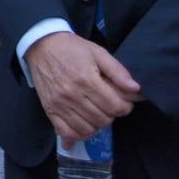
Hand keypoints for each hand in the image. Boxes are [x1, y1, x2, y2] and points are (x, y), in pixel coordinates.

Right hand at [25, 32, 142, 146]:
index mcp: (86, 79)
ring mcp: (59, 104)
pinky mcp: (49, 109)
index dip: (125, 107)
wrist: (41, 45)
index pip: (115, 107)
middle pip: (103, 119)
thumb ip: (118, 71)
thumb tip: (136, 89)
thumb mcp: (98, 52)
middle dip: (112, 115)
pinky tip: (83, 124)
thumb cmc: (72, 48)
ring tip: (96, 112)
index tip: (123, 101)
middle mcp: (72, 94)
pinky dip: (78, 134)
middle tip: (109, 105)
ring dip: (97, 124)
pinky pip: (66, 132)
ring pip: (87, 129)